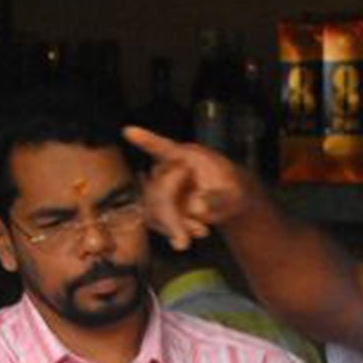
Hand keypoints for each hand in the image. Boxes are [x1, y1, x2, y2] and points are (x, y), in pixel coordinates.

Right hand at [123, 125, 265, 250]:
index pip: (162, 147)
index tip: (129, 131)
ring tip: (203, 230)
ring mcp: (159, 187)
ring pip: (154, 209)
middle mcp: (167, 168)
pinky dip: (175, 230)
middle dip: (172, 215)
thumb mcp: (233, 194)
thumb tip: (198, 207)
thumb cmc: (230, 190)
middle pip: (158, 190)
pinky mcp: (156, 205)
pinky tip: (196, 230)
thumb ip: (218, 200)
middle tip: (199, 231)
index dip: (145, 140)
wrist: (226, 201)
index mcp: (186, 156)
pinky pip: (157, 221)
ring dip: (176, 225)